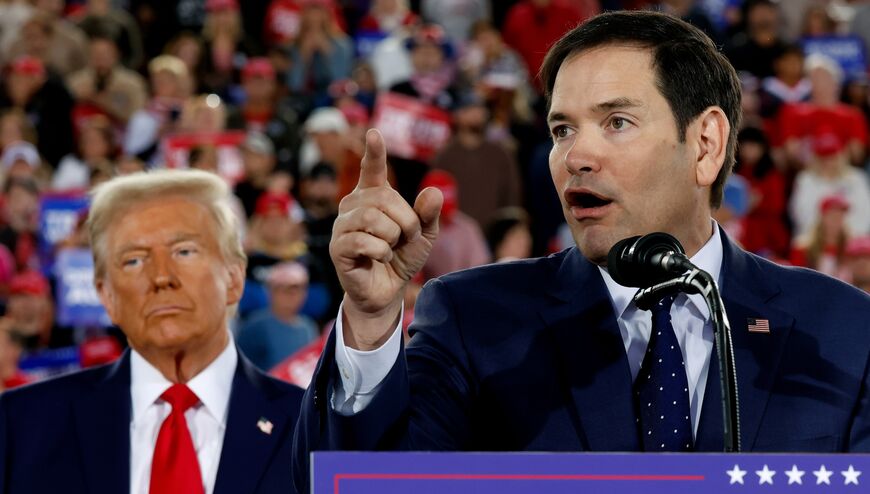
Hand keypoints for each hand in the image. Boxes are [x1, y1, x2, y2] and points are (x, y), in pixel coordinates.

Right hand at [329, 129, 441, 349]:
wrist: (386, 292)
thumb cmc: (401, 258)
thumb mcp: (423, 236)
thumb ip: (428, 214)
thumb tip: (433, 191)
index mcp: (372, 197)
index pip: (372, 169)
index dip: (374, 152)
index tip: (374, 133)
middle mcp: (353, 206)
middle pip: (382, 198)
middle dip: (405, 220)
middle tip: (407, 238)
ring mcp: (342, 226)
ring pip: (371, 218)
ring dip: (392, 235)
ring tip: (392, 247)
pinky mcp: (337, 248)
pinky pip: (362, 241)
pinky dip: (380, 251)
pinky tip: (379, 258)